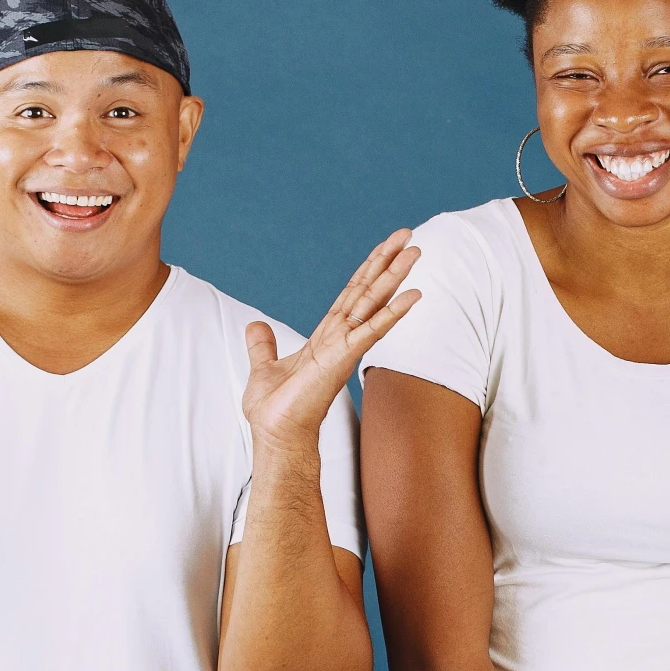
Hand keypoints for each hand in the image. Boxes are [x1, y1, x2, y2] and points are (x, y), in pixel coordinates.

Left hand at [243, 229, 419, 457]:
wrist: (275, 434)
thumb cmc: (274, 409)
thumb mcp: (263, 367)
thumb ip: (262, 345)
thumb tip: (253, 326)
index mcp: (325, 336)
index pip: (351, 294)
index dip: (368, 268)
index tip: (387, 246)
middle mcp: (340, 337)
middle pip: (368, 290)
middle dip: (388, 262)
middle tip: (410, 236)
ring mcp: (345, 346)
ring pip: (374, 302)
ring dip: (395, 276)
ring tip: (416, 251)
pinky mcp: (343, 358)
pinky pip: (372, 330)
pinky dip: (393, 312)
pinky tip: (413, 294)